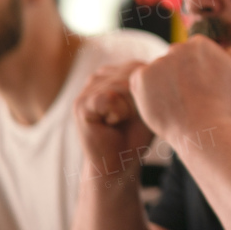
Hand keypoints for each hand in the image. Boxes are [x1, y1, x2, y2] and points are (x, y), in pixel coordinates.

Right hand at [73, 61, 152, 176]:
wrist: (118, 161)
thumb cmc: (137, 133)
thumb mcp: (149, 102)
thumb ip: (148, 82)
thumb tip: (146, 68)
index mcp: (118, 70)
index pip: (142, 68)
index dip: (148, 92)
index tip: (140, 111)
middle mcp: (101, 75)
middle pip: (132, 75)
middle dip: (138, 101)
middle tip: (128, 119)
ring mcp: (88, 87)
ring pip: (123, 86)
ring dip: (129, 110)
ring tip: (119, 122)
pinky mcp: (81, 103)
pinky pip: (110, 98)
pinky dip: (118, 114)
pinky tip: (110, 124)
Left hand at [129, 36, 230, 147]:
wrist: (203, 130)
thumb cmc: (226, 105)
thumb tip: (227, 48)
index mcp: (200, 43)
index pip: (193, 53)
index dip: (198, 71)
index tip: (203, 88)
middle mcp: (176, 47)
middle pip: (174, 60)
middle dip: (180, 74)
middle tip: (190, 98)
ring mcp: (157, 62)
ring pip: (158, 70)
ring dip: (165, 83)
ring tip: (178, 104)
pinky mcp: (140, 78)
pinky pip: (142, 81)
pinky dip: (149, 91)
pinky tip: (163, 104)